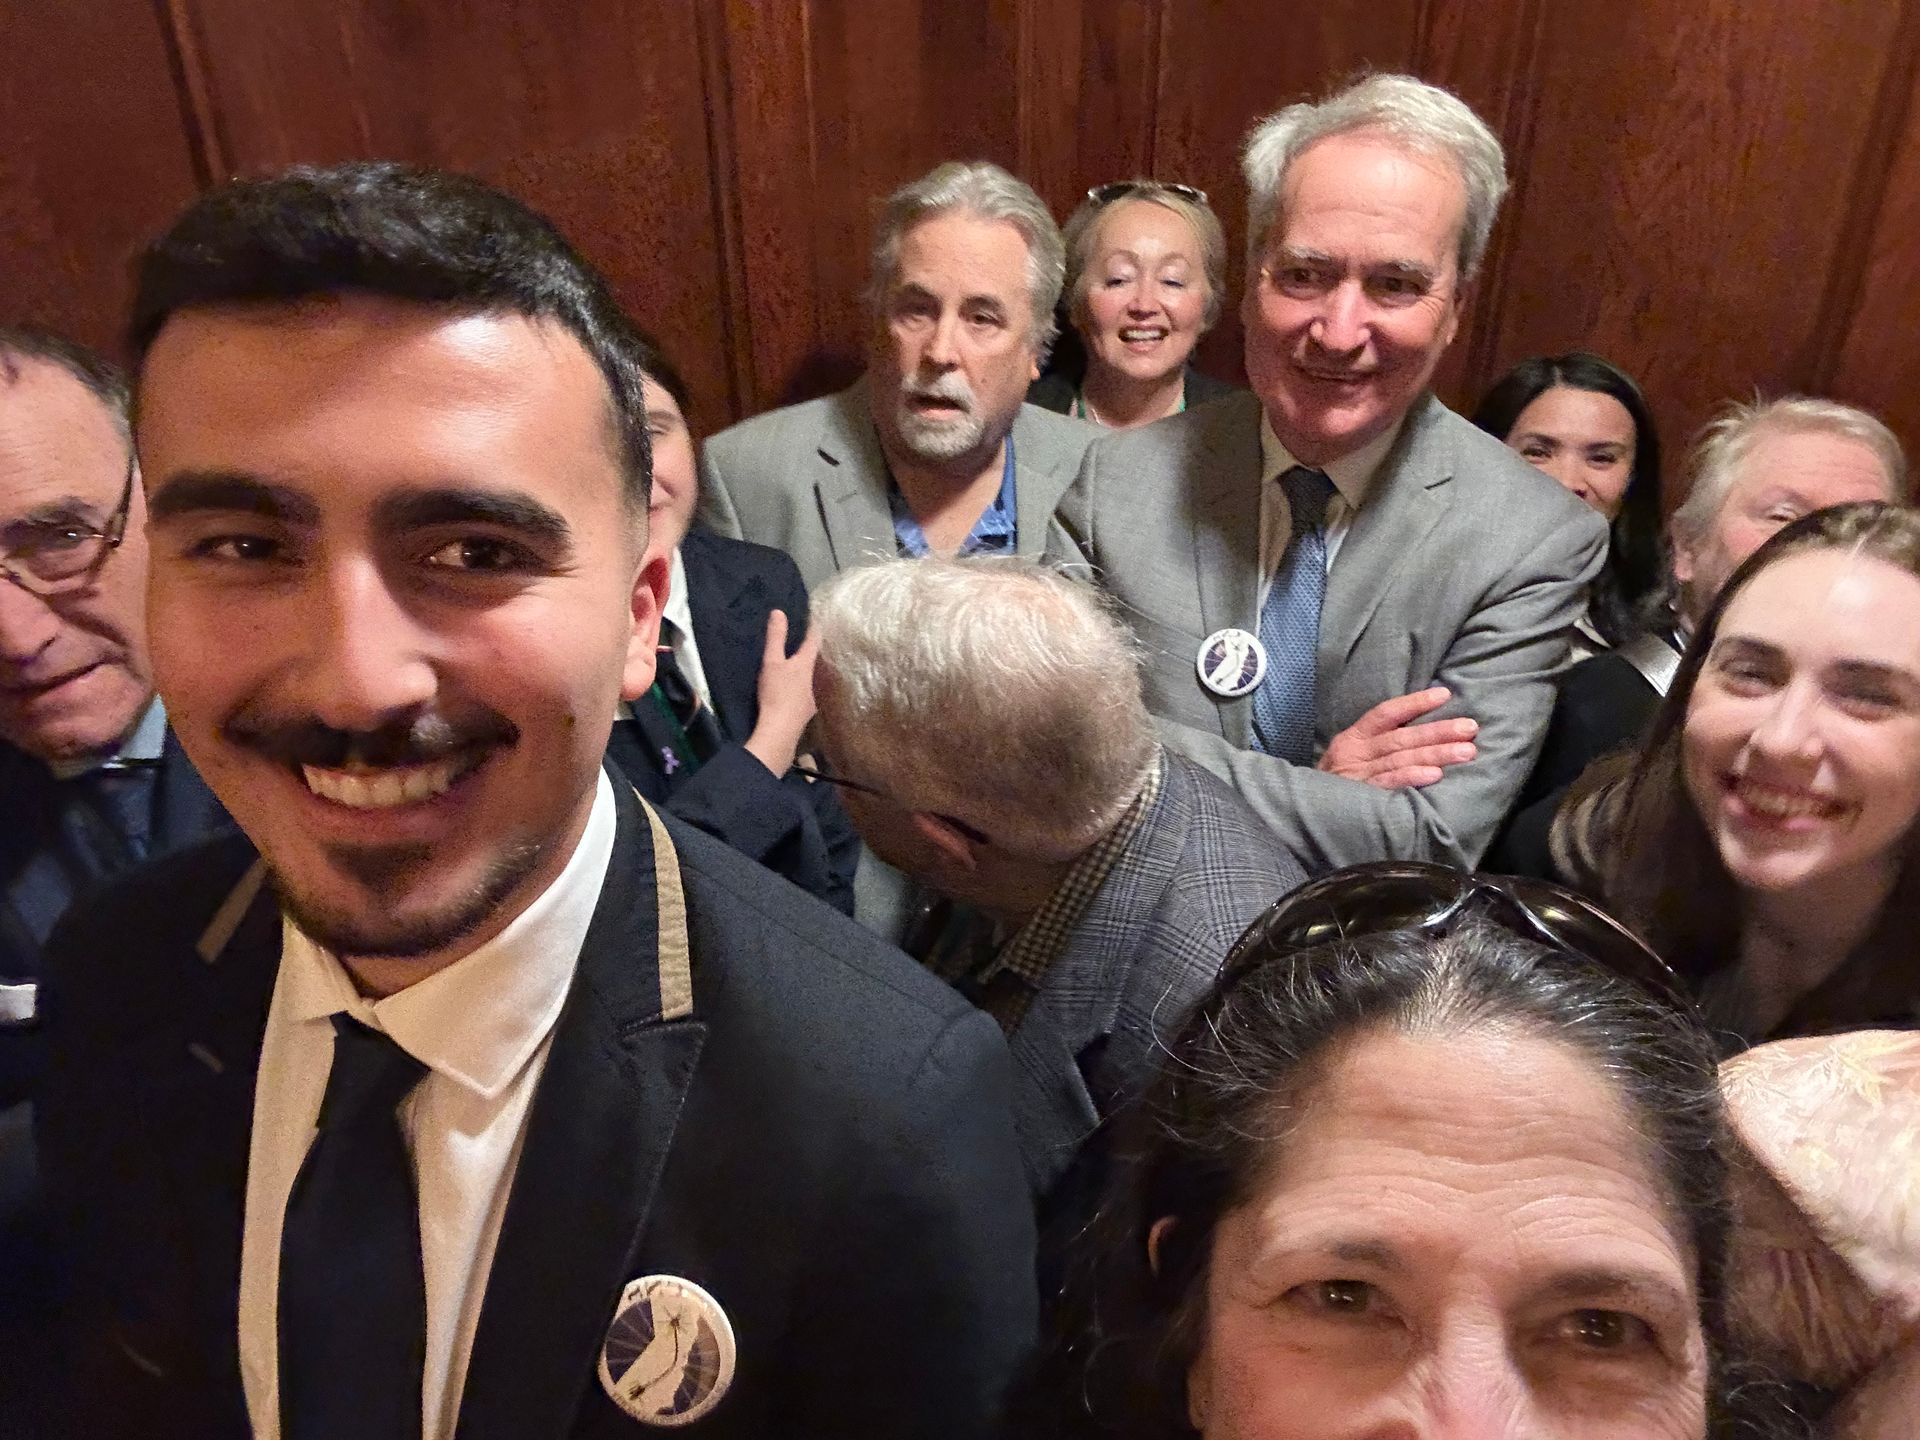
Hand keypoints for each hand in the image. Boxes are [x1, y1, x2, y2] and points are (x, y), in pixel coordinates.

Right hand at [743, 610, 819, 776]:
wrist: (780, 730)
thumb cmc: (776, 692)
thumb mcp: (772, 662)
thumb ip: (776, 637)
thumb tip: (779, 612)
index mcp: (806, 664)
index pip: (814, 640)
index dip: (813, 627)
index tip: (813, 618)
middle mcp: (815, 679)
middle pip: (816, 661)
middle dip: (811, 651)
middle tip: (806, 641)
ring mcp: (812, 698)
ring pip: (813, 679)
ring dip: (808, 672)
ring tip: (801, 666)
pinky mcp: (807, 712)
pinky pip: (807, 695)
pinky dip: (802, 690)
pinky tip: (795, 693)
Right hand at [1317, 686, 1476, 788]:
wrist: (1304, 814)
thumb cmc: (1335, 786)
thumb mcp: (1350, 759)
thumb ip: (1377, 746)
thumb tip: (1422, 736)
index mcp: (1353, 739)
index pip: (1385, 713)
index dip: (1414, 703)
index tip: (1444, 695)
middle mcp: (1355, 753)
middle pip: (1401, 738)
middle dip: (1439, 731)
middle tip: (1470, 728)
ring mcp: (1357, 776)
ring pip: (1401, 759)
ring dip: (1436, 754)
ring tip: (1466, 751)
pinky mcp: (1360, 798)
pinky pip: (1389, 785)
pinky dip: (1411, 778)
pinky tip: (1435, 774)